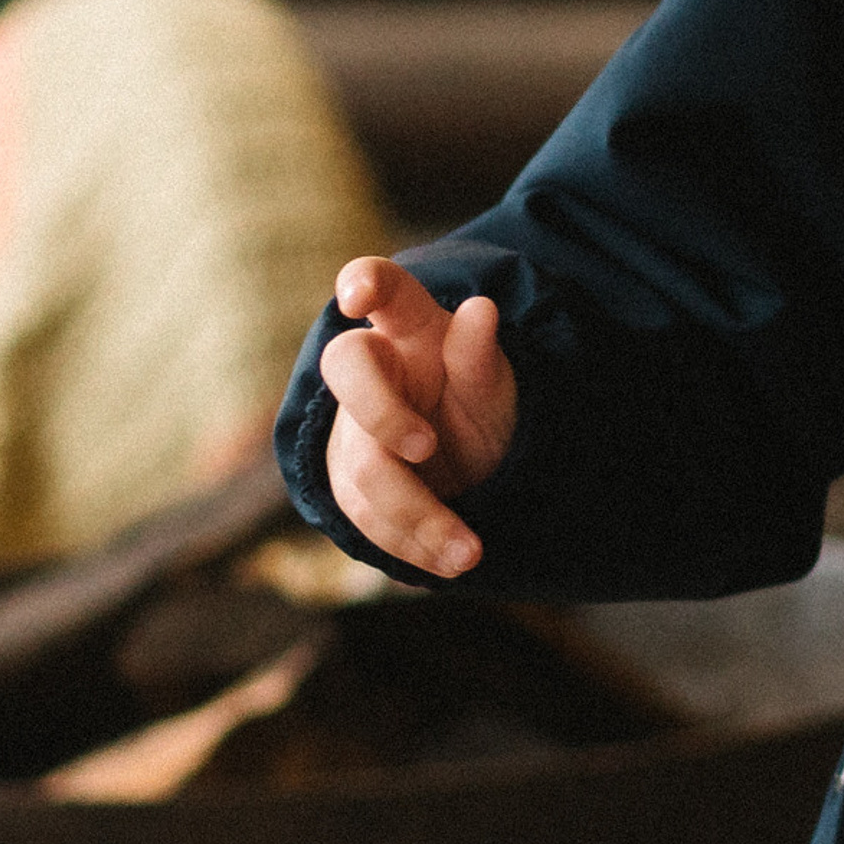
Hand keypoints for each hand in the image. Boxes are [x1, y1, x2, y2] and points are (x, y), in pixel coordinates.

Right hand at [318, 256, 517, 580]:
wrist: (470, 469)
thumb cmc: (480, 408)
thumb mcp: (497, 389)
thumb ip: (482, 359)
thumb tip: (481, 310)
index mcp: (415, 331)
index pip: (386, 288)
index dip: (364, 282)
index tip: (357, 296)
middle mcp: (374, 369)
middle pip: (347, 368)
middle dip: (381, 412)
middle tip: (426, 447)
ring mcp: (352, 425)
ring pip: (361, 461)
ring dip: (415, 513)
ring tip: (470, 554)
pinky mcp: (346, 478)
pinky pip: (363, 513)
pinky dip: (407, 543)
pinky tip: (446, 561)